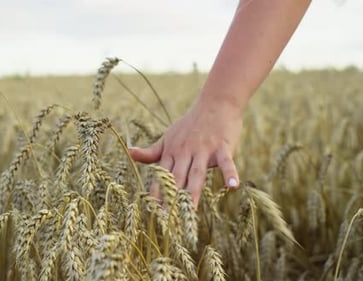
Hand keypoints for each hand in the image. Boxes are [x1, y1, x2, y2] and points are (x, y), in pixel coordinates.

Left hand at [128, 98, 242, 207]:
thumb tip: (129, 153)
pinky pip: (226, 162)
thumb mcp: (168, 137)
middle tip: (168, 220)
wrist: (216, 102)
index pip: (161, 176)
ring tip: (190, 212)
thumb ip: (151, 151)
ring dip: (193, 193)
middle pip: (177, 179)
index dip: (157, 194)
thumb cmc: (191, 123)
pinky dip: (230, 173)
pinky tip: (233, 186)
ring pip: (197, 174)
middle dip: (171, 199)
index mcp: (171, 152)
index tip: (153, 213)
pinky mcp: (222, 146)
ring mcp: (203, 149)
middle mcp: (185, 152)